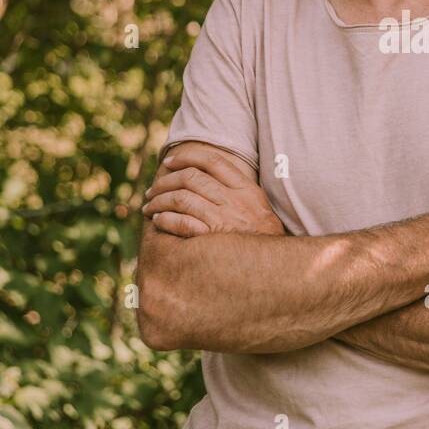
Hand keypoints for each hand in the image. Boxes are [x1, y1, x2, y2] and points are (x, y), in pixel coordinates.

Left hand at [142, 145, 284, 237]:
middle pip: (191, 178)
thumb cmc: (264, 240)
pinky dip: (166, 220)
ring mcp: (225, 219)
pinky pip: (182, 223)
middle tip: (152, 191)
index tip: (168, 163)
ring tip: (150, 207)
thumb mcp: (258, 209)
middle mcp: (236, 201)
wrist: (278, 269)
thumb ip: (237, 193)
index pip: (213, 161)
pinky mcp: (213, 239)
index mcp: (247, 190)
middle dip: (165, 181)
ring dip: (160, 201)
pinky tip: (159, 222)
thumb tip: (205, 180)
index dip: (186, 158)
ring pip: (181, 198)